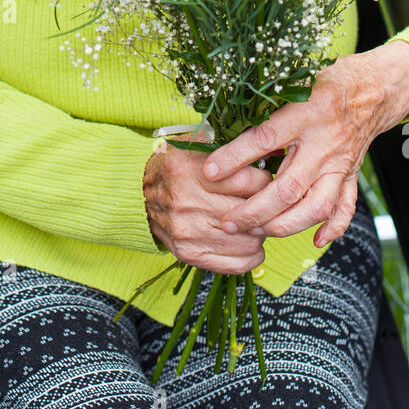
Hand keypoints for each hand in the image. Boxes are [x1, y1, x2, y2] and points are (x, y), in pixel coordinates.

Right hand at [143, 125, 273, 273]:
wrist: (138, 194)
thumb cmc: (175, 167)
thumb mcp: (195, 144)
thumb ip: (229, 145)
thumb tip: (270, 152)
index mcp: (190, 169)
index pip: (248, 181)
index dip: (264, 181)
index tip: (263, 180)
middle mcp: (186, 202)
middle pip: (249, 213)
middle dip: (264, 208)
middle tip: (264, 203)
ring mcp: (187, 232)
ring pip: (248, 241)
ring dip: (258, 233)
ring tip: (254, 222)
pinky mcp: (189, 254)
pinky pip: (236, 264)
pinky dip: (251, 255)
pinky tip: (248, 242)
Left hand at [201, 41, 408, 248]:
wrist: (375, 88)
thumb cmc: (327, 81)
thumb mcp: (294, 82)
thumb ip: (265, 104)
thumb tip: (224, 124)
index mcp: (306, 113)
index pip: (264, 139)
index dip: (234, 157)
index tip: (209, 172)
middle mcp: (324, 143)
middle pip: (288, 188)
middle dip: (254, 211)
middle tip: (227, 222)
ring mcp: (340, 164)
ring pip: (314, 207)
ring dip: (284, 226)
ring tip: (257, 231)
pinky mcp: (351, 175)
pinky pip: (345, 208)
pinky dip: (331, 228)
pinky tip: (313, 240)